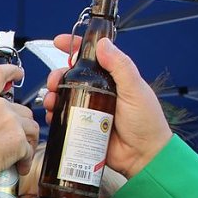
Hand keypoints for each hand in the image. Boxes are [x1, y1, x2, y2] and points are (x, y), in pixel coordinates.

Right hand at [0, 64, 38, 197]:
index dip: (11, 72)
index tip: (18, 74)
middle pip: (22, 109)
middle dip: (21, 125)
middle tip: (15, 139)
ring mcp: (10, 122)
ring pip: (31, 128)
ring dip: (28, 142)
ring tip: (20, 156)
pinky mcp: (18, 140)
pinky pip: (30, 150)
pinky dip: (26, 160)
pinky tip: (19, 167)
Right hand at [44, 35, 172, 177]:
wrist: (143, 156)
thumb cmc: (146, 123)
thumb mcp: (135, 90)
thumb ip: (121, 66)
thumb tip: (103, 44)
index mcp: (113, 79)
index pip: (92, 57)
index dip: (74, 47)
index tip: (60, 42)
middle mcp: (99, 91)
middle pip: (72, 77)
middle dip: (58, 76)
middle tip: (54, 82)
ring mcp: (90, 109)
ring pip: (64, 96)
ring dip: (53, 95)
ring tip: (52, 101)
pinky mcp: (82, 127)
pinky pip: (64, 117)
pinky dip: (55, 114)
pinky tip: (53, 116)